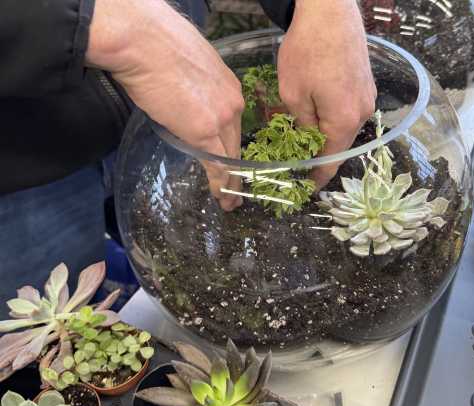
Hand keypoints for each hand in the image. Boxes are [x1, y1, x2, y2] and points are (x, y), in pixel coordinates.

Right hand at [87, 0, 243, 209]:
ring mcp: (221, 118)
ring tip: (228, 202)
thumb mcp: (187, 67)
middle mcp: (233, 103)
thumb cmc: (155, 44)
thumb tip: (182, 100)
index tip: (231, 162)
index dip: (231, 146)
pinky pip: (218, 165)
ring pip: (231, 158)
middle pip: (236, 144)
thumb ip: (194, 88)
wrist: (142, 40)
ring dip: (231, 184)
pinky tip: (220, 197)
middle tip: (235, 191)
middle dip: (236, 169)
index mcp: (229, 86)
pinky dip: (220, 185)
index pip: (233, 123)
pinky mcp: (205, 132)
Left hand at [277, 0, 376, 188]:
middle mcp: (362, 114)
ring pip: (344, 128)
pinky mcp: (366, 84)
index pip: (332, 162)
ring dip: (325, 135)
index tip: (305, 188)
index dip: (317, 178)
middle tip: (297, 161)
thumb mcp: (293, 95)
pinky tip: (316, 111)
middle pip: (340, 146)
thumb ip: (302, 126)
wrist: (330, 8)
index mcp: (344, 122)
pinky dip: (333, 118)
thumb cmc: (307, 50)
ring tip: (302, 135)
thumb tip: (308, 143)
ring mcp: (367, 98)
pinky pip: (348, 111)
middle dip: (319, 156)